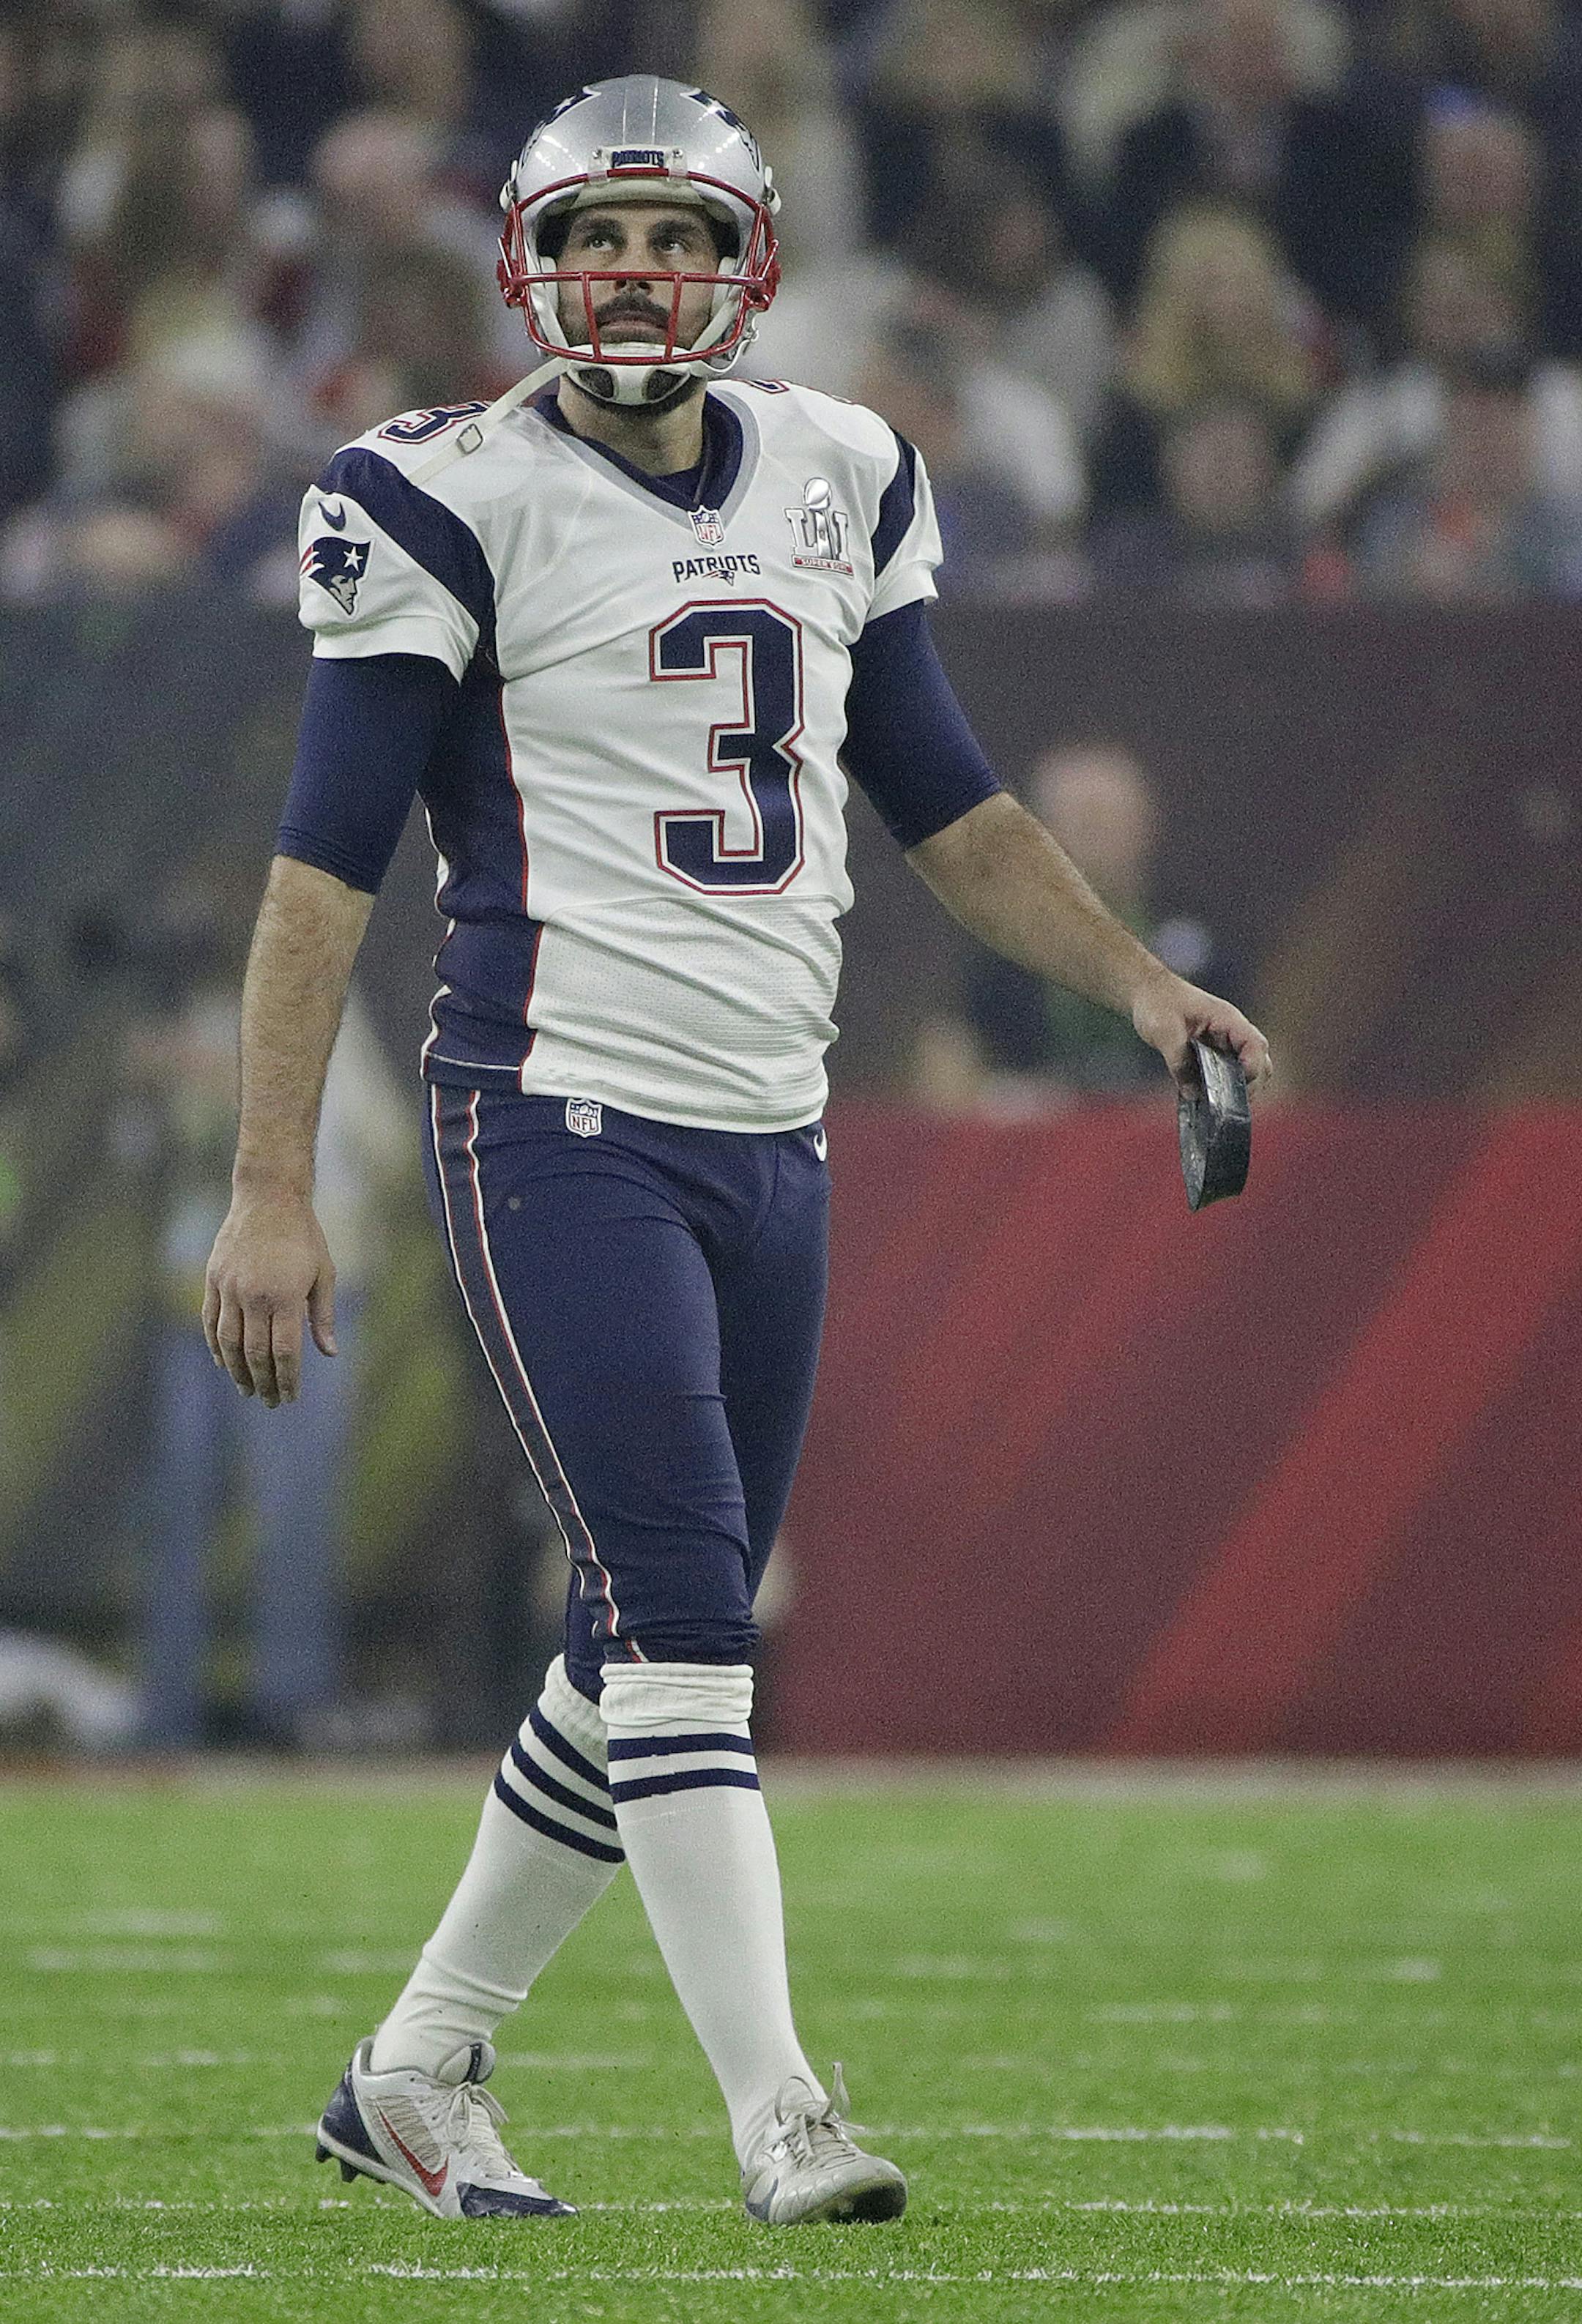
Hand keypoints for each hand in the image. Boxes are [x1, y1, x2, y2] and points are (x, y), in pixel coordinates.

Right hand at [202, 1189, 336, 1407]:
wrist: (268, 1197)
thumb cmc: (304, 1236)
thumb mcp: (324, 1274)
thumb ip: (323, 1316)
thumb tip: (330, 1354)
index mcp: (285, 1296)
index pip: (284, 1352)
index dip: (287, 1379)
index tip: (291, 1397)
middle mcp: (254, 1296)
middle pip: (255, 1353)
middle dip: (263, 1382)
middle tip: (269, 1401)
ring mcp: (229, 1288)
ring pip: (228, 1342)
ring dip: (237, 1371)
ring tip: (247, 1389)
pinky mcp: (214, 1279)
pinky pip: (210, 1321)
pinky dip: (215, 1346)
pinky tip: (224, 1362)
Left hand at [1131, 973, 1272, 1097]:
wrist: (1147, 991)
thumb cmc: (1157, 1002)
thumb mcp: (1164, 1031)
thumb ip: (1179, 1061)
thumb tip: (1192, 1093)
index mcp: (1227, 1019)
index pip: (1255, 1046)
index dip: (1252, 1068)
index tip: (1236, 1087)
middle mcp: (1232, 1032)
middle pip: (1259, 1062)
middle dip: (1250, 1085)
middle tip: (1228, 1104)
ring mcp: (1224, 1042)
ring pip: (1246, 1070)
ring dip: (1237, 1088)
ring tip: (1218, 1105)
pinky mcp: (1213, 1052)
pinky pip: (1226, 1073)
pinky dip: (1222, 1087)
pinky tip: (1205, 1099)